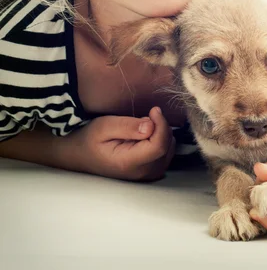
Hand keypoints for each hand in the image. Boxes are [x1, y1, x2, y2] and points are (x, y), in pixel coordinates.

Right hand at [61, 107, 175, 180]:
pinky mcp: (148, 173)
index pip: (159, 145)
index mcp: (129, 162)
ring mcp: (146, 176)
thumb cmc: (89, 139)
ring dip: (161, 134)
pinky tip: (146, 135)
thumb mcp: (104, 126)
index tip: (154, 109)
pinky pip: (165, 154)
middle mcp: (141, 173)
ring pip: (169, 150)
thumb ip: (128, 126)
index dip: (162, 124)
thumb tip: (151, 126)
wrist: (78, 155)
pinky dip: (161, 141)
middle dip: (161, 127)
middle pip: (167, 147)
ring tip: (143, 127)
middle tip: (146, 116)